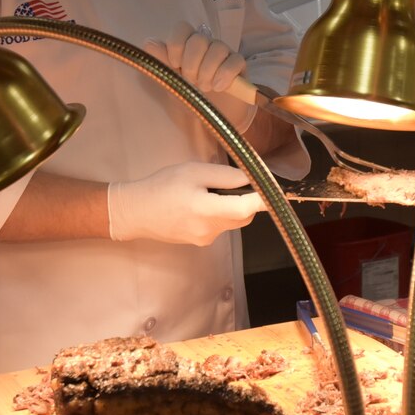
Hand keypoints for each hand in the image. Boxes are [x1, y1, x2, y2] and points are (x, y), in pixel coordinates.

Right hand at [107, 162, 264, 246]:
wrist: (135, 212)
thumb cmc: (162, 187)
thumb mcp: (194, 172)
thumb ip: (225, 176)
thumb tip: (253, 178)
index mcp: (206, 211)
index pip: (246, 208)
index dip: (265, 199)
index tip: (279, 191)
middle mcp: (209, 230)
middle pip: (244, 216)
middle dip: (246, 199)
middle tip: (229, 182)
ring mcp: (205, 239)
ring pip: (233, 221)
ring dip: (231, 206)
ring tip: (206, 191)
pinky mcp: (200, 242)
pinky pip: (220, 226)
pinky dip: (218, 213)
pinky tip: (197, 203)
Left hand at [146, 22, 255, 127]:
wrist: (213, 117)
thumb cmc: (191, 97)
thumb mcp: (173, 83)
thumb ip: (161, 63)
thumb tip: (149, 43)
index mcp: (187, 45)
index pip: (182, 28)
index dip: (177, 44)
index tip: (175, 64)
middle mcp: (206, 45)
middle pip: (199, 39)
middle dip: (192, 63)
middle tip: (191, 81)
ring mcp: (224, 53)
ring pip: (218, 48)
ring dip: (207, 71)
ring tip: (205, 88)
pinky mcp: (239, 65)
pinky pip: (235, 61)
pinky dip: (225, 75)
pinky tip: (219, 88)